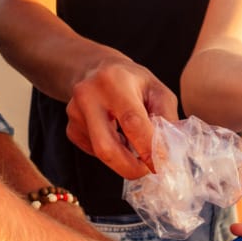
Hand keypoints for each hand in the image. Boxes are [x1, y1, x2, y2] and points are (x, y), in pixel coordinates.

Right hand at [66, 57, 178, 178]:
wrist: (96, 70)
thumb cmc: (133, 82)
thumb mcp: (157, 90)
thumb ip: (166, 118)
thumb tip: (169, 151)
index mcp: (115, 81)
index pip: (132, 122)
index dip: (149, 149)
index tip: (164, 165)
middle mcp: (89, 96)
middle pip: (107, 147)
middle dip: (131, 168)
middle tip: (149, 170)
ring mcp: (75, 113)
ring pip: (101, 154)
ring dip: (124, 160)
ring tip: (136, 146)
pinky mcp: (71, 129)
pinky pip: (95, 152)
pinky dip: (113, 152)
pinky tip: (117, 136)